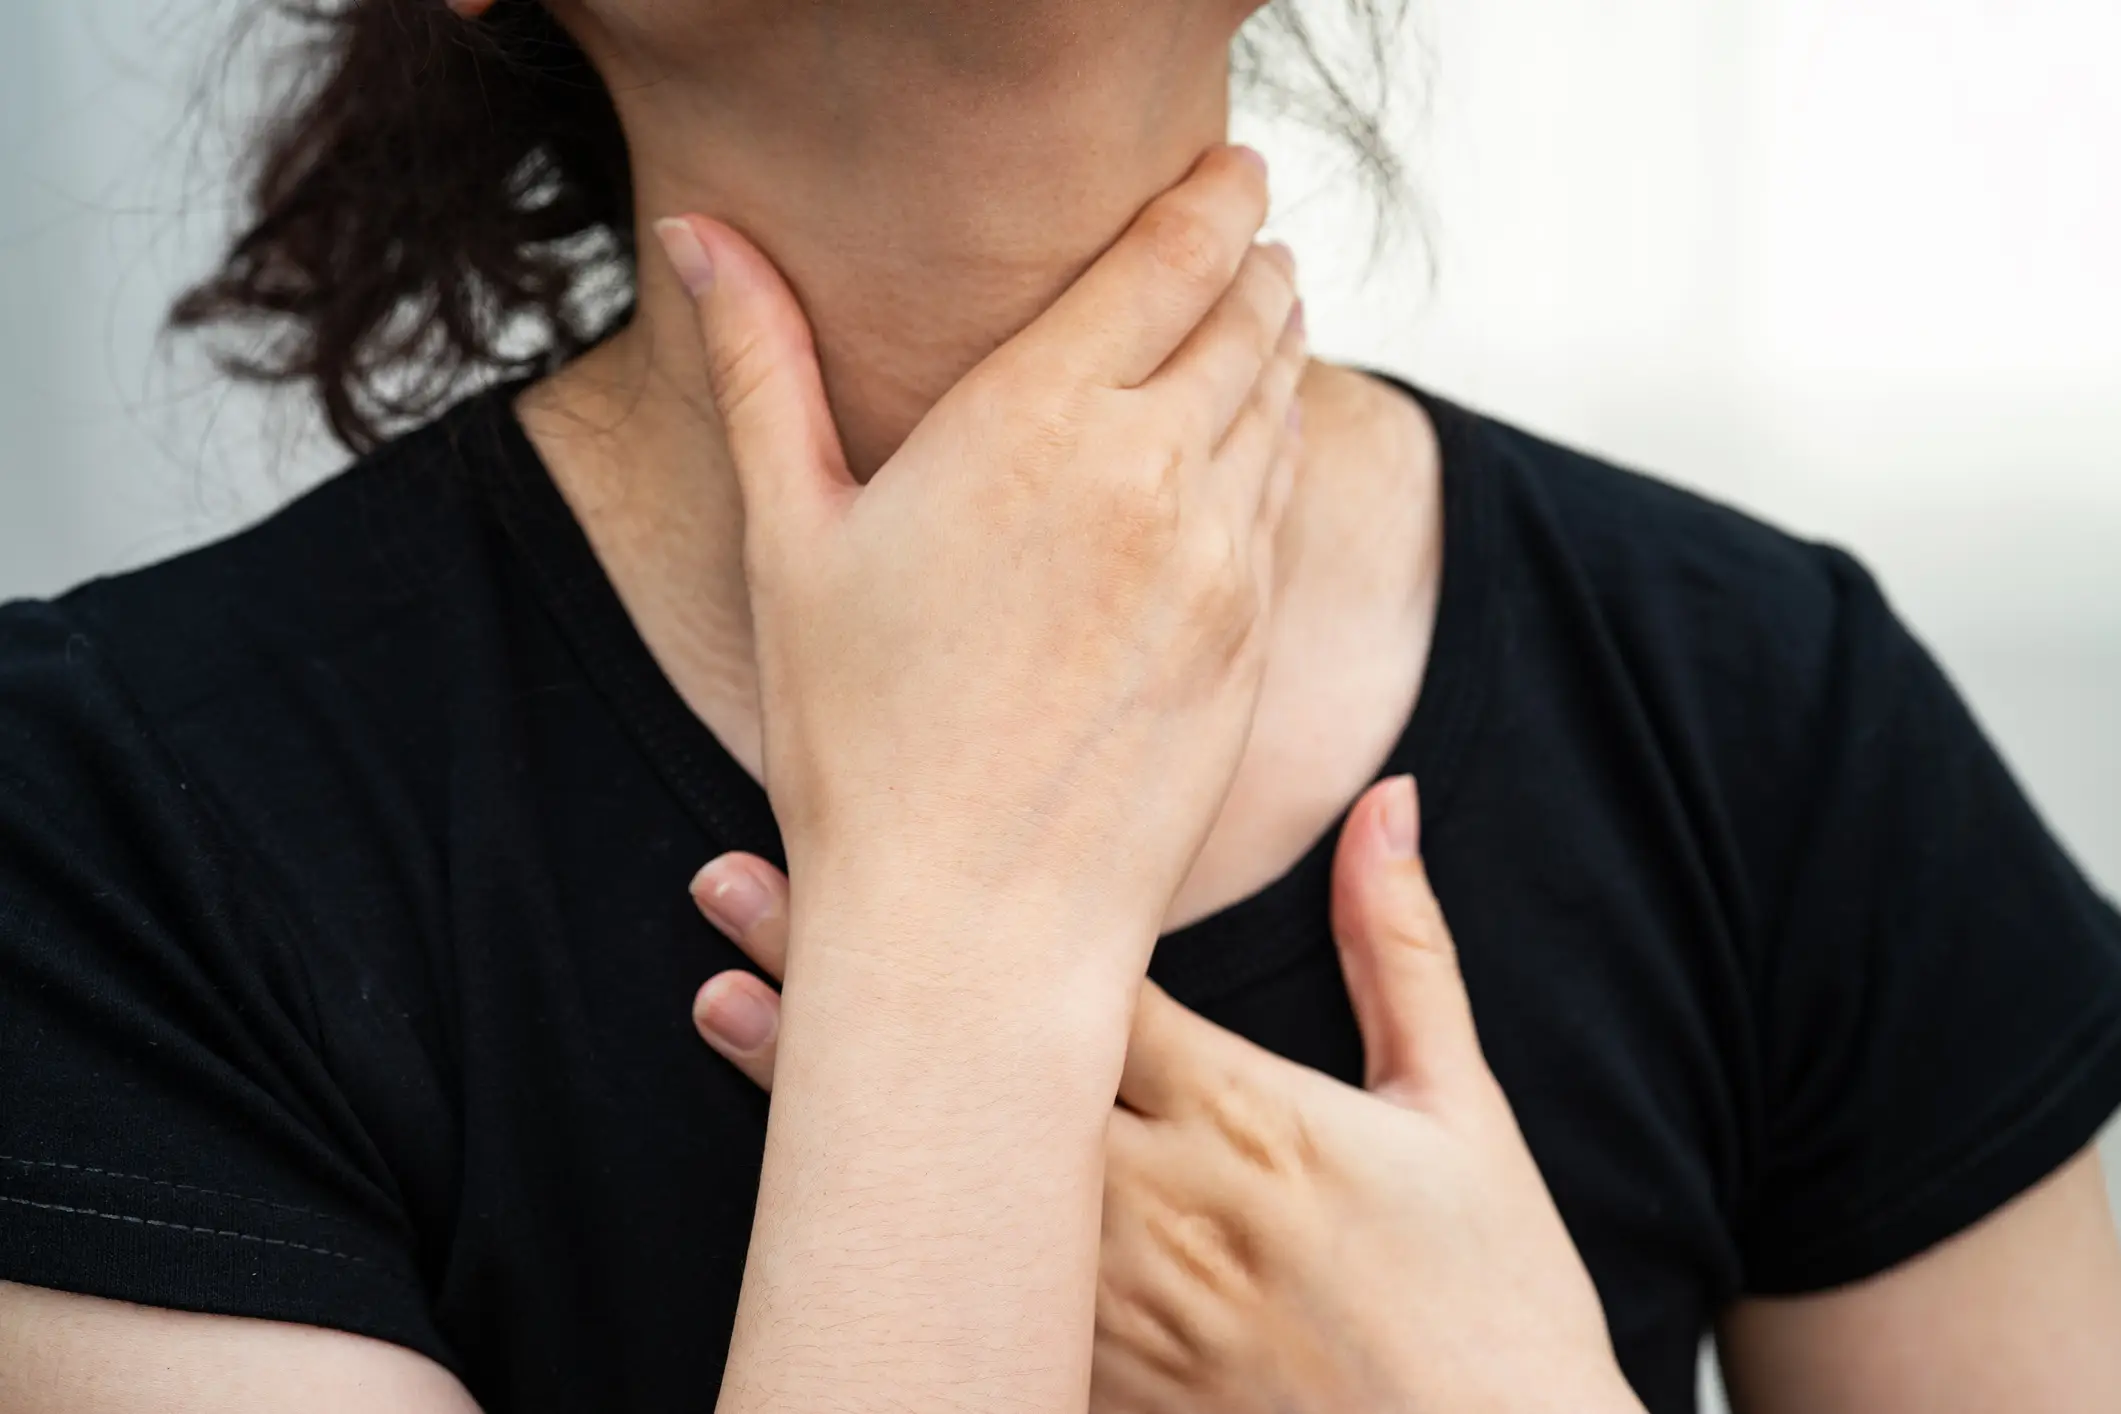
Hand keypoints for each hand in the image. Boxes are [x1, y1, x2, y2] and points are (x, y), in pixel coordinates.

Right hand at [657, 144, 1305, 995]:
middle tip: (1240, 227)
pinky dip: (1279, 438)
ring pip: (1282, 395)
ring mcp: (1220, 556)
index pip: (1170, 251)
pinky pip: (1286, 494)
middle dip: (1249, 254)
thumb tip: (696, 232)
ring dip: (1276, 337)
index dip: (1212, 193)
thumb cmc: (859, 741)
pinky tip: (1250, 436)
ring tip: (1256, 308)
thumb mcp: (790, 538)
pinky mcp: (1252, 636)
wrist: (976, 923)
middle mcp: (1152, 469)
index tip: (1226, 166)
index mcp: (1036, 419)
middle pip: (1247, 308)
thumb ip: (761, 365)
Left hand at [686, 776, 1645, 1413]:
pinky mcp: (1105, 1393)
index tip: (854, 844)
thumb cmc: (1493, 1298)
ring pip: (939, 1182)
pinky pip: (978, 1309)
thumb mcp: (1463, 1112)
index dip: (953, 906)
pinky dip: (888, 1245)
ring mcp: (1117, 1309)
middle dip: (837, 985)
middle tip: (723, 899)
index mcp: (1244, 1116)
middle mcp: (1159, 1204)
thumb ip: (1402, 952)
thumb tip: (1388, 801)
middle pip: (969, 1072)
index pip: (1070, 983)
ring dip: (824, 1105)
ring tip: (719, 1017)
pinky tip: (812, 1204)